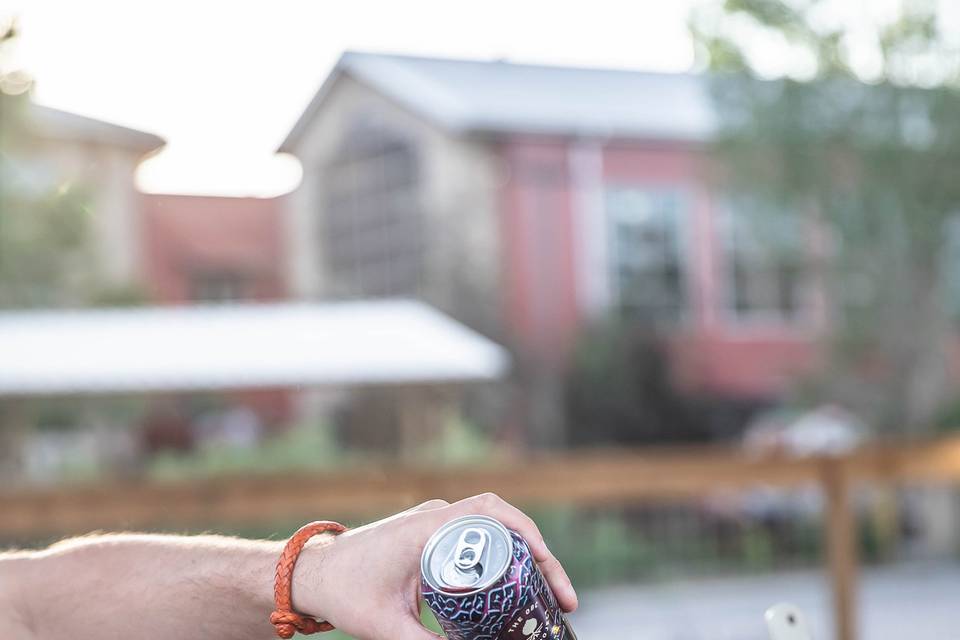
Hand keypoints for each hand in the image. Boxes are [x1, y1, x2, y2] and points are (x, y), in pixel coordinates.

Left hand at [291, 493, 577, 639]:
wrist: (313, 572)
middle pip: (505, 522)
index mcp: (429, 527)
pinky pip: (478, 535)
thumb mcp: (387, 627)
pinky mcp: (431, 533)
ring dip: (525, 554)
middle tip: (562, 598)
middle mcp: (437, 516)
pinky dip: (504, 554)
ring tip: (547, 596)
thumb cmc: (345, 591)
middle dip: (541, 556)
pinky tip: (515, 586)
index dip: (532, 540)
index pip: (494, 515)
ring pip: (495, 527)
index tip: (552, 578)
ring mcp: (435, 522)